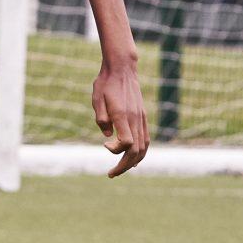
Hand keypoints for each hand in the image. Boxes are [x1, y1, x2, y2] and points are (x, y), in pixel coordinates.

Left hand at [93, 61, 150, 177]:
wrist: (122, 68)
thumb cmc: (106, 83)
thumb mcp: (97, 99)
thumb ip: (101, 119)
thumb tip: (108, 137)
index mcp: (123, 115)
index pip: (127, 142)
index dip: (116, 150)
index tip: (104, 145)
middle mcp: (135, 119)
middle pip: (136, 150)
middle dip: (124, 166)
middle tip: (111, 174)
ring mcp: (141, 118)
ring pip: (144, 147)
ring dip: (133, 162)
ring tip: (121, 170)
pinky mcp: (143, 117)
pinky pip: (146, 139)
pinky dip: (141, 152)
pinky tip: (134, 159)